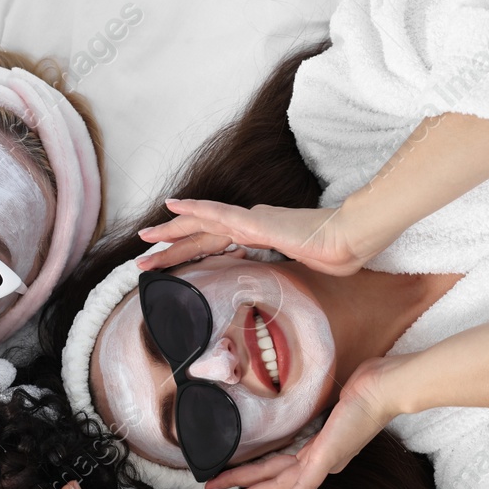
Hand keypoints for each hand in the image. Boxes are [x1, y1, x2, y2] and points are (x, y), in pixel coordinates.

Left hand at [136, 199, 379, 276]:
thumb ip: (285, 268)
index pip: (213, 243)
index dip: (187, 250)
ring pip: (200, 224)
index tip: (165, 259)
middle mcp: (247, 224)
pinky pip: (218, 213)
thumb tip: (280, 282)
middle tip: (141, 260)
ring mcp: (250, 220)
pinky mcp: (254, 221)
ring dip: (170, 231)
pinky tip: (172, 207)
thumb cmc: (332, 254)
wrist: (347, 241)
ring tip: (144, 237)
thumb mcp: (300, 268)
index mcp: (256, 235)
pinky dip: (194, 209)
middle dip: (168, 246)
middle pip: (199, 235)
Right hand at [206, 356, 403, 488]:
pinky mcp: (326, 460)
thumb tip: (316, 401)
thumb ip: (323, 407)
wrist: (386, 389)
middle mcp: (321, 462)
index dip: (262, 479)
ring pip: (279, 485)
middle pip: (275, 481)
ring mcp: (323, 463)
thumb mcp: (337, 401)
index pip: (284, 468)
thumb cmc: (368, 388)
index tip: (245, 488)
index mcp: (321, 451)